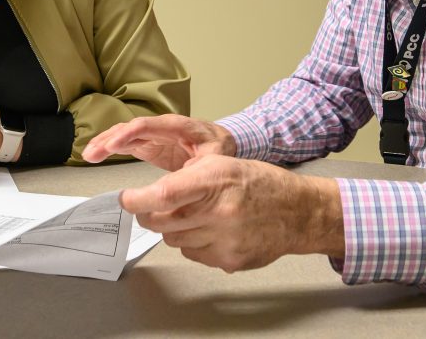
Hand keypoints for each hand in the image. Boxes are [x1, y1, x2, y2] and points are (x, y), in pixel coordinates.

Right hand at [82, 114, 235, 169]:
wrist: (222, 148)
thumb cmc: (220, 151)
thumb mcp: (217, 157)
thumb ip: (202, 163)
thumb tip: (186, 172)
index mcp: (184, 127)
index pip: (154, 125)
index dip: (132, 132)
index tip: (114, 144)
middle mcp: (165, 127)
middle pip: (134, 127)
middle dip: (112, 138)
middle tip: (93, 152)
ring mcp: (156, 134)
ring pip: (127, 133)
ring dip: (106, 142)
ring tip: (89, 154)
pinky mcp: (150, 144)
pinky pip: (126, 142)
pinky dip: (110, 147)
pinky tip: (96, 153)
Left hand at [119, 155, 344, 271]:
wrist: (298, 212)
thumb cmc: (259, 184)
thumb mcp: (224, 165)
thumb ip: (188, 178)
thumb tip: (151, 194)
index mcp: (216, 179)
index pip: (164, 193)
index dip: (137, 199)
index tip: (127, 198)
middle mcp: (219, 210)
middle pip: (161, 221)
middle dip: (148, 214)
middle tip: (150, 206)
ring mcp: (224, 239)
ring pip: (173, 239)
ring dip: (173, 228)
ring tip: (193, 215)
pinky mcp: (228, 260)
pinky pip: (192, 253)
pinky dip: (192, 242)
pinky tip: (210, 230)